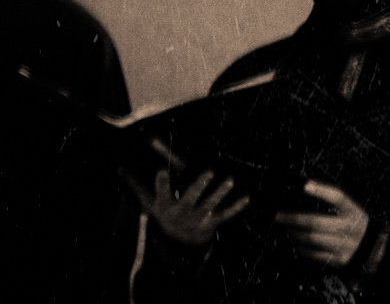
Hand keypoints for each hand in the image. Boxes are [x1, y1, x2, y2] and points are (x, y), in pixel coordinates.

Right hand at [123, 168, 249, 246]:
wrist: (178, 243)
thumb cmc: (164, 213)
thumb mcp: (150, 202)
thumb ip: (138, 184)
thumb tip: (121, 168)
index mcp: (166, 206)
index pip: (162, 193)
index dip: (162, 183)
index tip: (162, 170)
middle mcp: (182, 213)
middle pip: (190, 199)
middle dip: (199, 186)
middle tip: (208, 171)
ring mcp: (199, 219)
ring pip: (210, 206)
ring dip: (220, 194)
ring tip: (229, 180)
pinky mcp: (212, 224)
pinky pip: (225, 215)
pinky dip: (236, 208)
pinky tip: (246, 198)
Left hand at [275, 180, 368, 266]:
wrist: (372, 249)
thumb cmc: (355, 223)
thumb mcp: (351, 208)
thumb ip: (332, 198)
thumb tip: (308, 186)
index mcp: (352, 210)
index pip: (338, 197)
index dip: (321, 190)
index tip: (305, 186)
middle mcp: (349, 227)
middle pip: (317, 222)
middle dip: (294, 219)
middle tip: (279, 216)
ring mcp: (344, 245)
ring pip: (313, 239)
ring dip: (295, 233)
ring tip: (286, 228)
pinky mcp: (338, 260)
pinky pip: (316, 254)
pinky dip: (303, 248)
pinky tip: (297, 242)